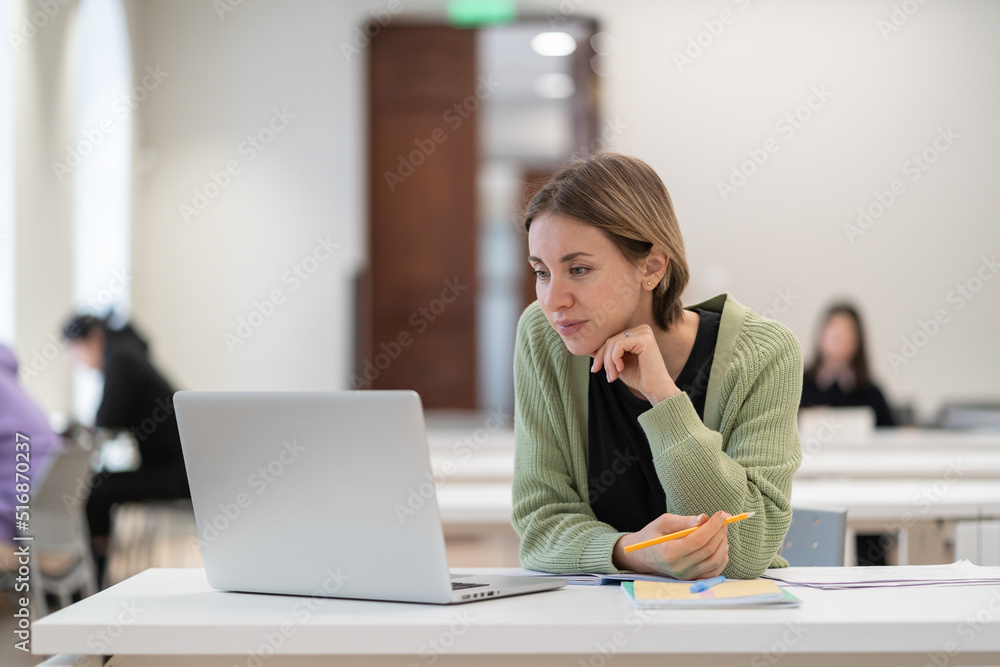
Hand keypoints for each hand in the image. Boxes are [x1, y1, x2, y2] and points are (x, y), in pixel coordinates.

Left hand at [590, 324, 678, 404]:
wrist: (656, 390)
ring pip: (612, 343)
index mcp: (637, 333)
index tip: (595, 370)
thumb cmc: (639, 378)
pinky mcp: (644, 339)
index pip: (611, 339)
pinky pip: (618, 345)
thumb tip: (588, 348)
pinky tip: (621, 369)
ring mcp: (644, 332)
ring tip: (613, 376)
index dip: (600, 354)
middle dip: (603, 359)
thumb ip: (606, 354)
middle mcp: (642, 329)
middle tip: (608, 377)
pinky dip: (614, 359)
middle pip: (610, 339)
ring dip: (608, 362)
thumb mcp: (617, 364)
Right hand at [613, 511, 730, 579]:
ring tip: (721, 530)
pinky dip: (722, 557)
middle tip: (724, 519)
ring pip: (716, 561)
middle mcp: (679, 567)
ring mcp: (687, 575)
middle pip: (709, 550)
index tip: (722, 514)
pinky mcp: (692, 578)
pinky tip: (720, 544)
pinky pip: (715, 571)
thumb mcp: (663, 522)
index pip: (699, 539)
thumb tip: (704, 518)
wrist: (642, 556)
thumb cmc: (652, 536)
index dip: (713, 526)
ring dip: (723, 543)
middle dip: (721, 532)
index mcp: (670, 552)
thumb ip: (684, 521)